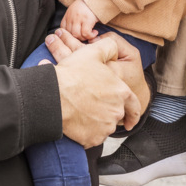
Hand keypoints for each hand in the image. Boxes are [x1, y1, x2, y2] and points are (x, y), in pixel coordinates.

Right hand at [45, 30, 148, 145]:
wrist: (52, 97)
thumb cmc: (71, 75)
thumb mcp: (92, 52)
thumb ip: (109, 47)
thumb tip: (114, 48)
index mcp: (121, 92)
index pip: (134, 105)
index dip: (133, 113)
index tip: (130, 121)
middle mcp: (117, 111)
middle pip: (116, 114)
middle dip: (107, 112)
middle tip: (92, 107)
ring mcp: (105, 127)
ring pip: (104, 126)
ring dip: (97, 122)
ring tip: (82, 112)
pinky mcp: (92, 138)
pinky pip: (92, 137)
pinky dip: (87, 132)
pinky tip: (78, 123)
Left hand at [61, 0, 98, 41]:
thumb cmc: (89, 5)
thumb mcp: (76, 10)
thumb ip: (73, 19)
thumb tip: (74, 33)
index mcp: (68, 14)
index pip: (63, 29)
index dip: (70, 35)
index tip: (78, 36)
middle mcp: (71, 16)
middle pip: (69, 34)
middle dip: (78, 38)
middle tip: (86, 37)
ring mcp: (78, 18)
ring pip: (76, 35)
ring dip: (84, 38)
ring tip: (90, 35)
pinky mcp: (87, 19)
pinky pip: (86, 33)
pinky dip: (91, 36)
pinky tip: (95, 32)